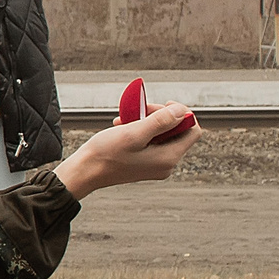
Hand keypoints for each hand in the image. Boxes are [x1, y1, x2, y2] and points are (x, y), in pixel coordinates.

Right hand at [52, 102, 198, 196]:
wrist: (85, 171)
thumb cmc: (106, 154)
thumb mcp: (135, 133)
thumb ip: (161, 122)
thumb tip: (182, 111)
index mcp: (168, 158)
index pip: (192, 130)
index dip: (182, 114)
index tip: (162, 106)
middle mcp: (166, 164)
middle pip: (177, 130)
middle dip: (161, 116)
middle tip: (140, 110)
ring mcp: (156, 165)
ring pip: (162, 134)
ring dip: (147, 121)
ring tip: (127, 119)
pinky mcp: (145, 164)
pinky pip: (151, 141)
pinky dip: (140, 130)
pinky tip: (123, 127)